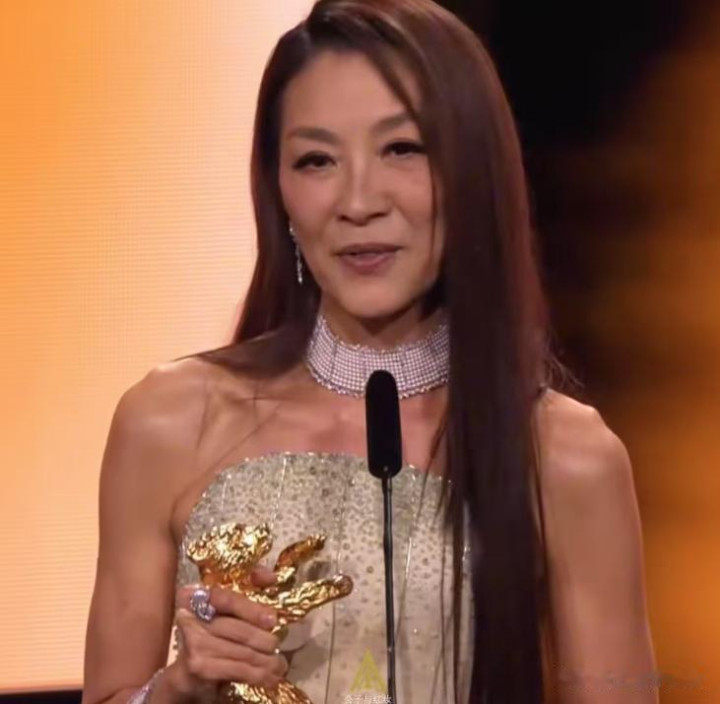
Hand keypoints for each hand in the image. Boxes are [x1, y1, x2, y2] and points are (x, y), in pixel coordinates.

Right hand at [166, 568, 288, 699]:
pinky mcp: (199, 666)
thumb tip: (271, 576)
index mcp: (196, 595)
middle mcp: (190, 617)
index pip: (227, 599)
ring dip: (267, 660)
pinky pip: (238, 669)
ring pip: (242, 651)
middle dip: (264, 639)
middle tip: (278, 645)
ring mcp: (193, 643)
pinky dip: (258, 675)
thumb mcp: (229, 608)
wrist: (188, 673)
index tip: (273, 619)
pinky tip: (270, 677)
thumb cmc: (215, 633)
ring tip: (280, 664)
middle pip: (237, 628)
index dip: (251, 609)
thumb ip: (251, 585)